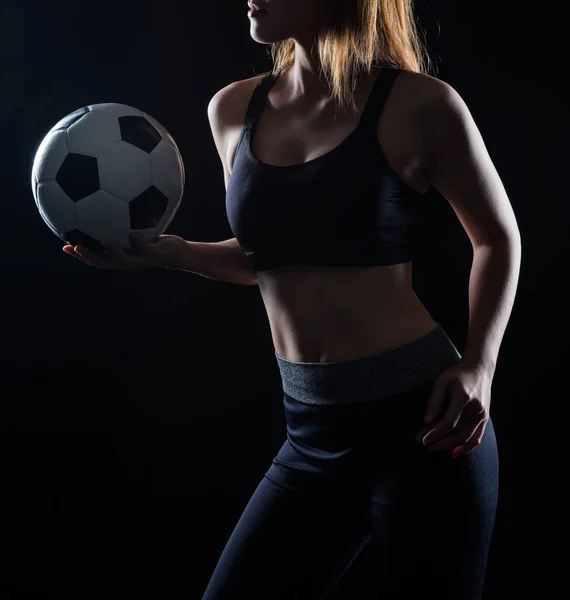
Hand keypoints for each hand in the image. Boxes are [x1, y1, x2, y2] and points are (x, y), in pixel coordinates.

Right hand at [63, 232, 184, 270]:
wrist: (177, 253)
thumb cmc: (154, 242)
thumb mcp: (136, 233)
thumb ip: (121, 226)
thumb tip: (108, 209)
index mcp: (120, 259)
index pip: (96, 260)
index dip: (80, 256)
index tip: (65, 246)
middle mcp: (128, 262)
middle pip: (104, 263)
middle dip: (89, 256)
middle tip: (75, 246)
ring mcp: (141, 259)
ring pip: (124, 259)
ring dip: (113, 251)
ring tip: (104, 240)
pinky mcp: (155, 254)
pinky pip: (145, 247)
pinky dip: (139, 241)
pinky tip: (132, 232)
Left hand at [415, 360, 492, 457]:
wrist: (479, 369)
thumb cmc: (457, 374)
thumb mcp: (442, 382)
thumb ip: (435, 402)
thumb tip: (427, 421)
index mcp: (463, 398)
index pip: (448, 423)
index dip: (435, 434)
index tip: (423, 440)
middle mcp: (476, 409)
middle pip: (458, 434)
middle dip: (441, 443)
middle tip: (426, 445)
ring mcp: (483, 415)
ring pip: (468, 439)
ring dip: (451, 446)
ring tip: (435, 448)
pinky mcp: (485, 419)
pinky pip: (477, 438)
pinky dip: (467, 447)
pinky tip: (454, 452)